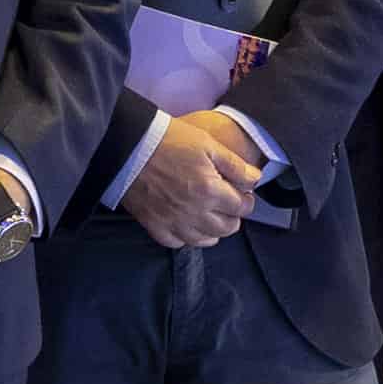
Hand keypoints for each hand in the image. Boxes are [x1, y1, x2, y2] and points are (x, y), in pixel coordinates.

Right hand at [119, 110, 261, 249]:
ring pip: (204, 240)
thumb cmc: (167, 140)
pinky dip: (186, 237)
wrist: (127, 146)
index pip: (241, 207)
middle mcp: (194, 212)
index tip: (243, 193)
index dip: (247, 200)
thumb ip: (235, 165)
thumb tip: (255, 180)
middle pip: (226, 228)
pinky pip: (177, 243)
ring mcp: (173, 222)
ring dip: (213, 230)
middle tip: (228, 204)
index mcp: (210, 191)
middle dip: (233, 216)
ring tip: (211, 216)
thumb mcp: (207, 143)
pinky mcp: (154, 225)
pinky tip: (187, 225)